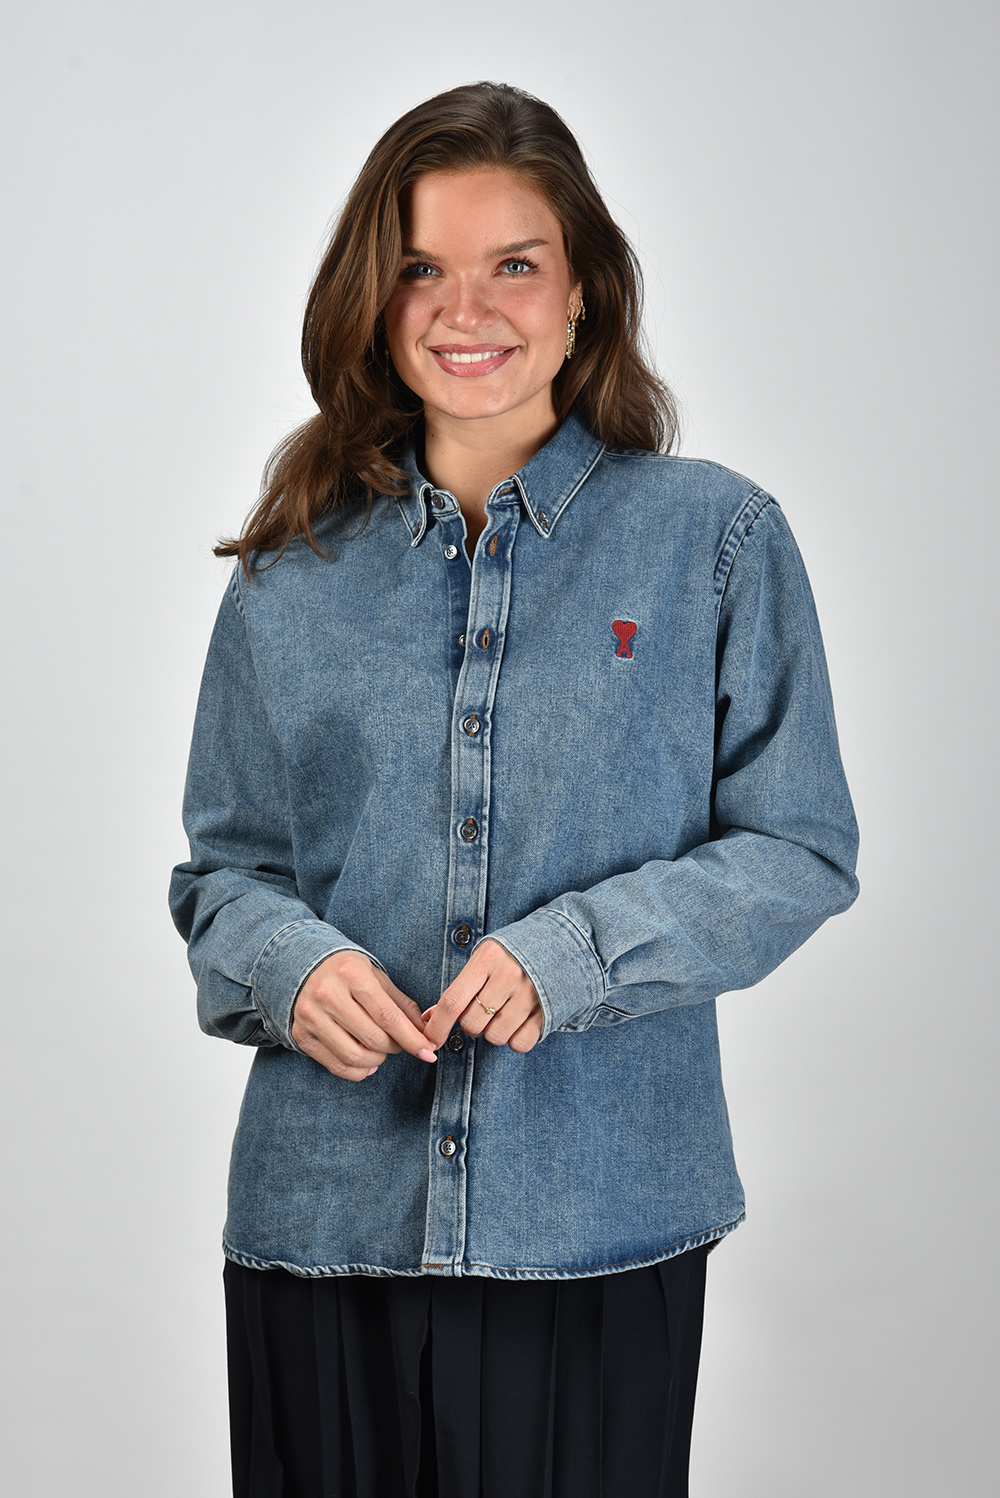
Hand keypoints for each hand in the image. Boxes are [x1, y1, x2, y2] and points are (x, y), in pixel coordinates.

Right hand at [291, 951, 436, 1080]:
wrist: (304, 967)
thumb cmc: (347, 972)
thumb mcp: (376, 976)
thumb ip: (400, 1003)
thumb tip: (424, 1032)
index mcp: (351, 974)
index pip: (388, 1016)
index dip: (411, 1038)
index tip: (428, 1052)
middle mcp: (327, 994)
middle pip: (373, 1038)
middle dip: (395, 1048)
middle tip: (399, 1043)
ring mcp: (310, 1016)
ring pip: (355, 1056)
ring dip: (377, 1061)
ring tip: (381, 1051)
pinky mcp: (301, 1035)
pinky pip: (335, 1065)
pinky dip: (357, 1071)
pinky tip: (366, 1063)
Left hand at [422, 940, 542, 1053]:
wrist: (561, 942)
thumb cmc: (512, 953)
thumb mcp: (485, 959)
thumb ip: (460, 987)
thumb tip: (429, 1019)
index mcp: (488, 958)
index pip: (452, 1001)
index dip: (437, 1026)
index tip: (431, 1041)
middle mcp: (509, 975)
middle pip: (472, 1024)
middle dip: (471, 1025)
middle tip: (483, 1010)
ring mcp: (530, 994)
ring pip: (495, 1037)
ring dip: (493, 1032)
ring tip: (503, 1012)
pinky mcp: (548, 1011)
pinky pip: (520, 1043)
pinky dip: (515, 1039)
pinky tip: (519, 1021)